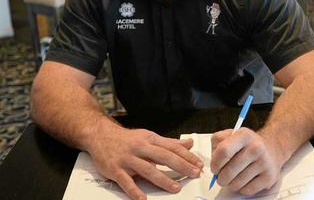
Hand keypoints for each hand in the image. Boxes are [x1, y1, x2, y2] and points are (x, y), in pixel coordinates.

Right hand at [86, 124, 203, 199]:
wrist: (100, 135)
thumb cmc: (128, 139)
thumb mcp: (149, 137)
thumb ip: (169, 143)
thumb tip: (189, 144)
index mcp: (150, 139)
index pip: (172, 147)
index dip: (187, 156)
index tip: (199, 164)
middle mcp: (140, 148)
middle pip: (164, 157)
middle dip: (181, 166)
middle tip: (194, 174)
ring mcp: (127, 159)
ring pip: (148, 170)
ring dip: (163, 180)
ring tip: (176, 188)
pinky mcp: (115, 169)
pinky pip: (126, 182)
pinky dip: (134, 191)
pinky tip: (143, 199)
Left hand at [210, 128, 283, 194]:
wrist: (272, 149)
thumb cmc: (248, 145)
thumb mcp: (232, 135)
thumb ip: (218, 143)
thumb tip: (213, 161)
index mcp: (244, 135)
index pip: (224, 151)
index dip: (215, 164)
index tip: (215, 168)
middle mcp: (256, 147)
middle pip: (228, 171)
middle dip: (221, 178)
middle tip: (222, 177)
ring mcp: (264, 162)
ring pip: (236, 183)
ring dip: (231, 184)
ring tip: (235, 177)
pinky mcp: (269, 176)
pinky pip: (247, 190)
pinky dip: (242, 189)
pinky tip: (245, 180)